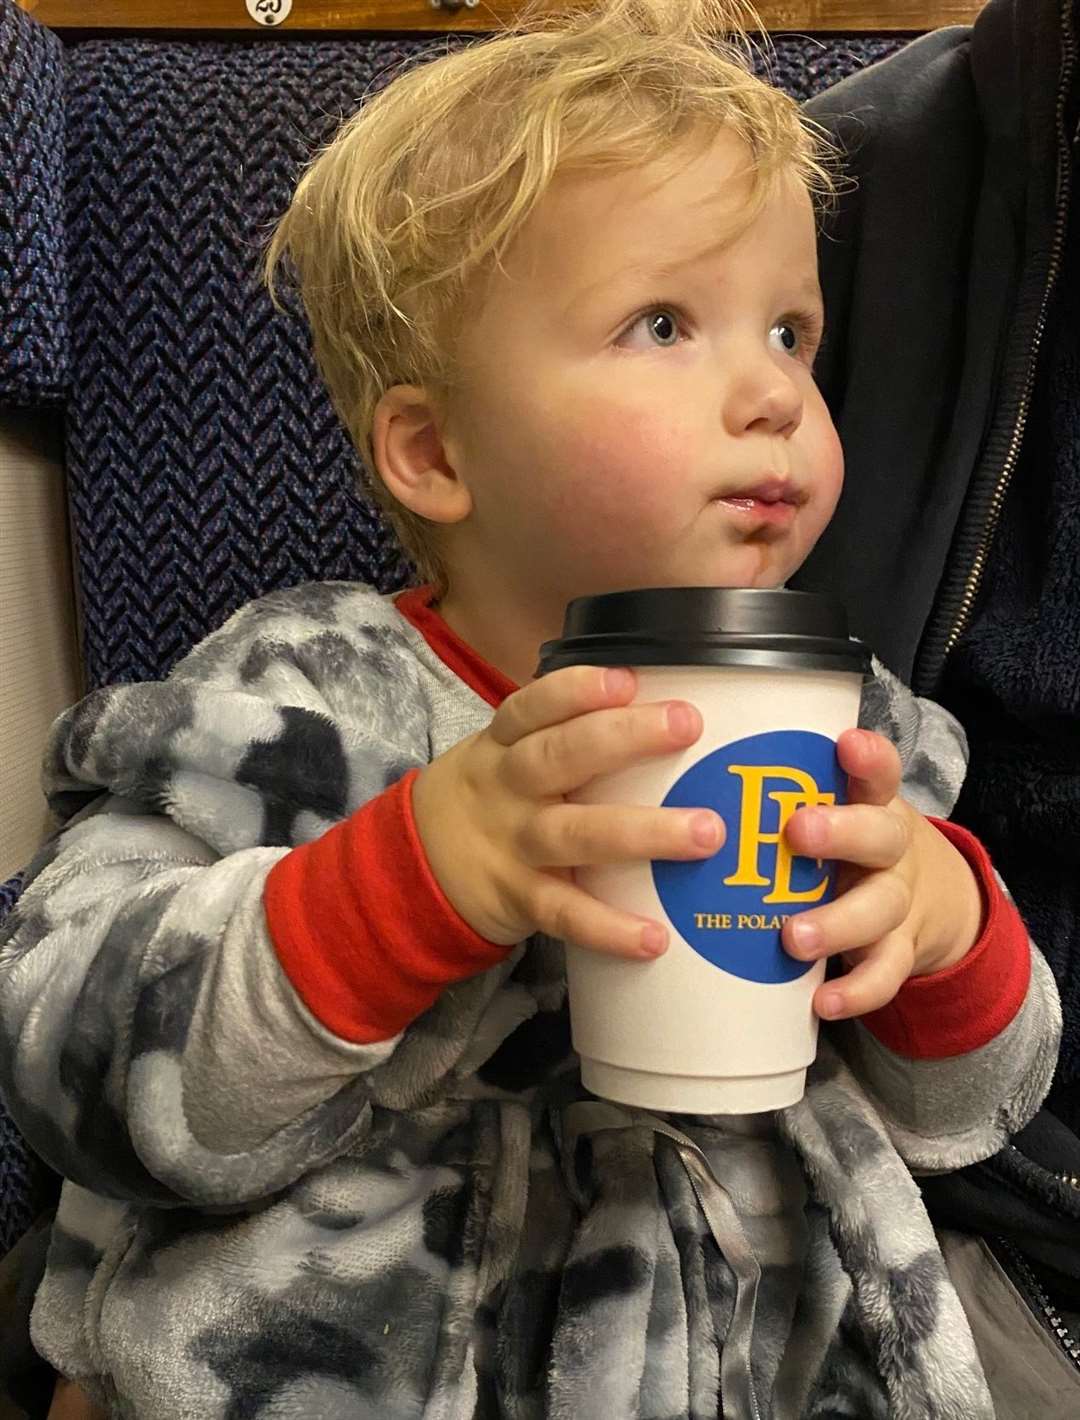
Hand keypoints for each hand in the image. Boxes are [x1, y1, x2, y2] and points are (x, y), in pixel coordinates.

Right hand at [411, 666, 724, 958]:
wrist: (415, 866)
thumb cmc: (492, 798)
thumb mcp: (505, 754)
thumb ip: (567, 734)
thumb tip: (666, 712)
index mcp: (504, 744)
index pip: (532, 707)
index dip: (576, 690)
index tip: (626, 679)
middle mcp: (508, 788)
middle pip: (559, 757)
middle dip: (624, 737)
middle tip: (686, 724)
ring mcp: (514, 845)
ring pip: (574, 834)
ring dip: (641, 833)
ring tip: (704, 832)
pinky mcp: (520, 900)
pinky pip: (566, 914)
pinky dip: (609, 928)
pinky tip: (654, 938)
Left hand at [780, 728, 983, 1021]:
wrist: (931, 899)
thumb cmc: (847, 845)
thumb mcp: (831, 810)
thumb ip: (774, 797)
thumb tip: (672, 776)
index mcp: (870, 804)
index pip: (878, 771)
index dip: (867, 756)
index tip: (846, 743)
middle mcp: (889, 848)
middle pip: (880, 835)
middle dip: (841, 832)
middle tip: (798, 831)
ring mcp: (897, 900)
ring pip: (880, 908)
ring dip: (838, 922)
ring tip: (793, 937)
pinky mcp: (899, 949)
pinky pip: (885, 973)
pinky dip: (856, 990)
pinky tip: (823, 1001)